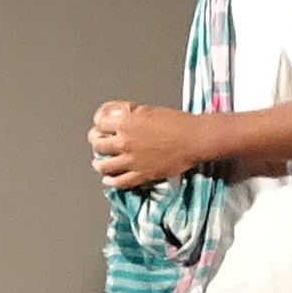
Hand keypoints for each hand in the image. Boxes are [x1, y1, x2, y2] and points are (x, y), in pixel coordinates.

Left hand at [90, 100, 204, 190]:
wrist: (194, 139)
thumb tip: (117, 116)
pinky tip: (108, 180)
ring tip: (99, 163)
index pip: (100, 124)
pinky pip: (120, 182)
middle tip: (98, 143)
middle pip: (98, 145)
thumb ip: (130, 114)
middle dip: (97, 143)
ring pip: (104, 166)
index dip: (99, 125)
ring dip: (99, 164)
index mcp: (126, 122)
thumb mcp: (148, 110)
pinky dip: (111, 182)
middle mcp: (124, 142)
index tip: (100, 127)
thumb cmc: (176, 122)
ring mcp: (131, 161)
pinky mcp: (141, 175)